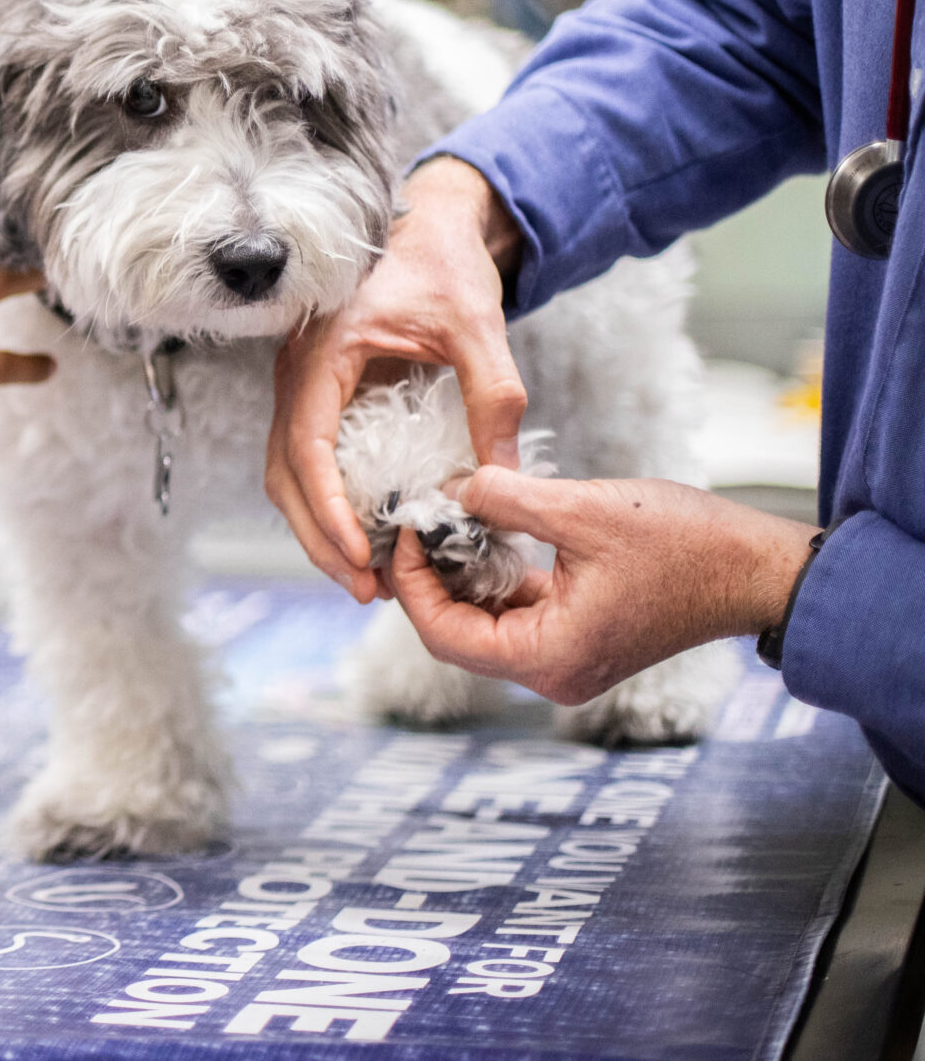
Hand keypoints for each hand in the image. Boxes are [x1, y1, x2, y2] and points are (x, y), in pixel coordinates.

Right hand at [266, 158, 526, 600]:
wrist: (425, 223)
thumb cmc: (442, 264)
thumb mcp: (477, 328)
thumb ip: (492, 399)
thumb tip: (498, 480)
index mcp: (323, 351)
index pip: (306, 444)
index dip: (327, 507)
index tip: (358, 554)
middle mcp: (296, 371)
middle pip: (283, 472)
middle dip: (317, 536)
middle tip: (365, 588)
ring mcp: (300, 384)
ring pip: (285, 472)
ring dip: (316, 527)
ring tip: (363, 576)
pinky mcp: (316, 394)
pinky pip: (304, 459)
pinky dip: (324, 503)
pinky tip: (362, 533)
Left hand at [384, 466, 818, 701]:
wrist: (759, 568)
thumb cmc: (686, 544)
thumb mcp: (584, 510)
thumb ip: (506, 500)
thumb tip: (449, 488)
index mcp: (549, 658)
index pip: (443, 635)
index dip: (412, 582)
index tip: (403, 529)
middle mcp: (553, 672)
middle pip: (456, 634)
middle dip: (429, 578)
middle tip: (413, 522)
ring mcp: (567, 658)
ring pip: (483, 622)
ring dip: (460, 574)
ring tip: (442, 519)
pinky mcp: (580, 636)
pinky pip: (516, 613)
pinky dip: (494, 577)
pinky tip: (481, 532)